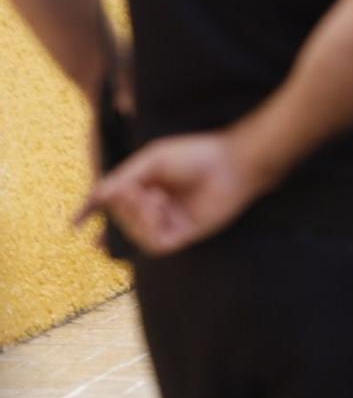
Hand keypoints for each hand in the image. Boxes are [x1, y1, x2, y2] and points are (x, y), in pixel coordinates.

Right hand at [77, 128, 270, 256]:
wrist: (232, 162)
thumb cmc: (196, 154)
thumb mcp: (151, 161)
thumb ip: (121, 178)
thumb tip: (95, 197)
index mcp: (148, 188)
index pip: (115, 207)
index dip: (93, 217)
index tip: (75, 225)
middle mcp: (158, 208)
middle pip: (122, 221)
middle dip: (121, 207)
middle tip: (132, 189)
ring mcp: (172, 222)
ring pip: (137, 235)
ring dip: (137, 217)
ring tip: (152, 196)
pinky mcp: (186, 235)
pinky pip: (156, 244)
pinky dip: (151, 228)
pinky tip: (161, 207)